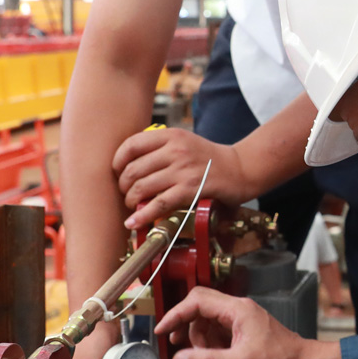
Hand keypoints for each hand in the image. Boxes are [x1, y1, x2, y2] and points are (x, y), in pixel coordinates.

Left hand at [112, 128, 246, 230]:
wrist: (240, 168)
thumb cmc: (210, 158)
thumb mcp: (185, 142)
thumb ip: (160, 148)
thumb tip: (128, 165)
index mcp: (171, 136)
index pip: (132, 145)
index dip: (118, 161)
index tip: (117, 172)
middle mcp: (176, 150)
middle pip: (133, 169)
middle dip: (123, 186)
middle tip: (127, 194)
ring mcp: (183, 170)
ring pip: (142, 187)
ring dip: (131, 201)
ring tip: (133, 206)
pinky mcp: (190, 189)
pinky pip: (158, 204)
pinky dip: (142, 216)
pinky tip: (134, 222)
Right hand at [153, 287, 342, 358]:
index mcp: (237, 309)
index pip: (196, 301)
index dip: (175, 315)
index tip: (161, 330)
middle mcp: (238, 308)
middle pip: (200, 306)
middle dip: (185, 324)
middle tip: (176, 343)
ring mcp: (241, 316)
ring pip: (207, 318)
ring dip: (198, 336)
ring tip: (202, 356)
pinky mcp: (243, 326)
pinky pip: (218, 328)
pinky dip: (210, 341)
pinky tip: (214, 356)